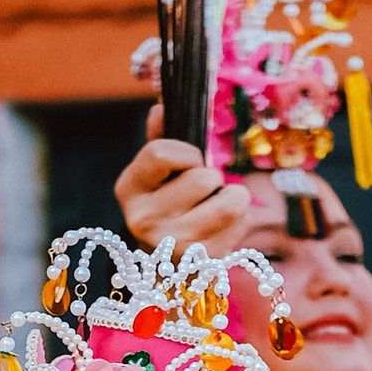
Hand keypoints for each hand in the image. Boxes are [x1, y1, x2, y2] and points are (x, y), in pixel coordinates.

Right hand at [113, 124, 261, 260]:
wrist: (164, 262)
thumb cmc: (165, 202)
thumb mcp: (155, 171)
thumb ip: (160, 135)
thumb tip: (161, 107)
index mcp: (130, 189)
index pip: (162, 153)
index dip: (187, 152)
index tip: (189, 162)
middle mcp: (144, 220)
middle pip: (203, 179)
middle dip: (213, 177)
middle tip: (204, 189)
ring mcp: (174, 246)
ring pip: (230, 203)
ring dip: (233, 196)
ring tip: (218, 203)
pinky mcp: (203, 263)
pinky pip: (242, 223)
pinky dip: (240, 219)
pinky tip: (222, 225)